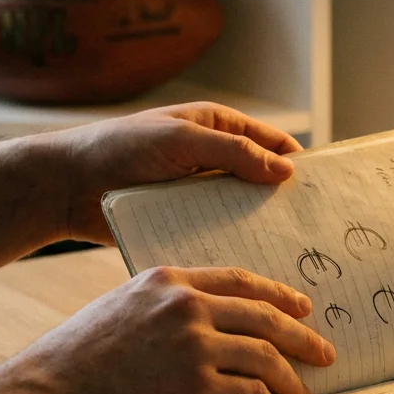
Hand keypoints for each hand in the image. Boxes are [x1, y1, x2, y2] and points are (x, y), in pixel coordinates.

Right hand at [1, 266, 335, 393]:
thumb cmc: (70, 365)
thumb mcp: (116, 312)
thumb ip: (159, 312)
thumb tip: (201, 333)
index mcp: (167, 281)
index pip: (238, 280)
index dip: (276, 294)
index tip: (301, 306)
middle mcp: (186, 306)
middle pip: (264, 316)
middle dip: (301, 337)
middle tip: (324, 352)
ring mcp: (195, 346)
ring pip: (266, 357)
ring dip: (290, 379)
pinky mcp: (198, 389)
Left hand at [43, 102, 301, 244]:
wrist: (68, 185)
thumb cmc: (121, 148)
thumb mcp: (182, 140)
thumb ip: (234, 152)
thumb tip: (285, 170)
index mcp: (216, 126)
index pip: (271, 144)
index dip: (298, 164)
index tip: (325, 192)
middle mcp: (212, 158)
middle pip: (261, 180)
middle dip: (284, 201)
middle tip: (314, 231)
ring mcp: (197, 192)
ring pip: (240, 210)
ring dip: (259, 228)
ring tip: (291, 256)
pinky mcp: (181, 221)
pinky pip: (215, 232)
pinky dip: (231, 245)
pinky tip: (251, 267)